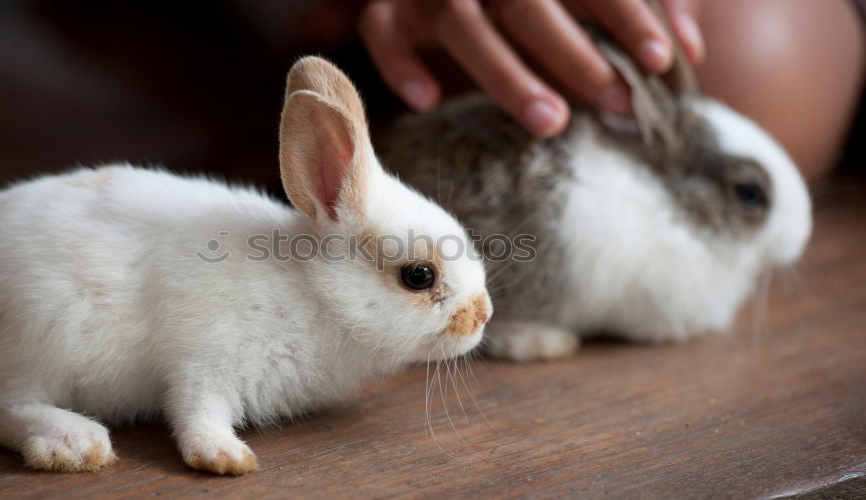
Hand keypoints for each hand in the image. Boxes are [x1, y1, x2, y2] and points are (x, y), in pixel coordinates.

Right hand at [359, 0, 704, 136]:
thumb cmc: (530, 4)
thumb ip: (644, 8)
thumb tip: (691, 53)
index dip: (629, 15)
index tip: (662, 62)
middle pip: (529, 4)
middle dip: (576, 55)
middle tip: (618, 105)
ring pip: (463, 24)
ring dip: (507, 74)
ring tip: (552, 123)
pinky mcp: (385, 11)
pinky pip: (382, 34)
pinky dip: (401, 65)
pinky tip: (429, 101)